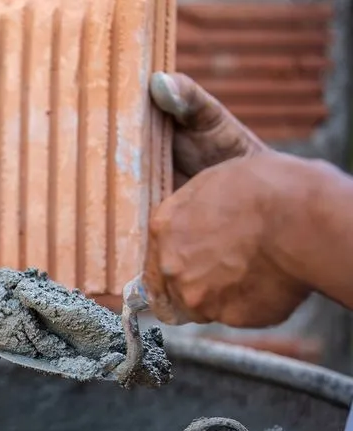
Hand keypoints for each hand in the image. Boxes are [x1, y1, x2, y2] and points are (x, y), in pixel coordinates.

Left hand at [143, 72, 317, 326]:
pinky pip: (229, 316)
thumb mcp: (221, 142)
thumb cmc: (267, 182)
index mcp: (161, 226)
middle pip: (167, 283)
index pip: (152, 250)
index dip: (172, 249)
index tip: (192, 247)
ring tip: (244, 269)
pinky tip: (264, 280)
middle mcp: (168, 264)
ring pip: (195, 304)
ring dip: (213, 292)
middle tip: (222, 259)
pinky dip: (245, 304)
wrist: (309, 219)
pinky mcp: (228, 317)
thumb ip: (188, 118)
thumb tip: (159, 82)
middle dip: (189, 274)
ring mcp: (196, 295)